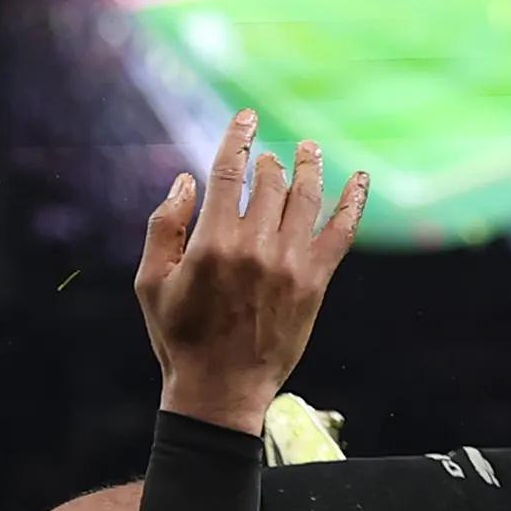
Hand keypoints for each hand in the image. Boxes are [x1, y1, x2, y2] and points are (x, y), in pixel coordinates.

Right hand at [135, 110, 369, 432]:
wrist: (221, 392)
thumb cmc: (179, 339)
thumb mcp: (150, 283)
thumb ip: (164, 226)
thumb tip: (188, 180)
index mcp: (212, 243)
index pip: (228, 170)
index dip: (238, 137)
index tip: (245, 118)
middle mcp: (255, 247)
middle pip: (269, 181)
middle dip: (267, 162)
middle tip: (267, 160)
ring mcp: (290, 264)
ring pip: (306, 197)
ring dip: (309, 166)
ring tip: (310, 150)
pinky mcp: (315, 283)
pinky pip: (341, 232)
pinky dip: (353, 201)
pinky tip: (359, 179)